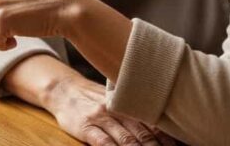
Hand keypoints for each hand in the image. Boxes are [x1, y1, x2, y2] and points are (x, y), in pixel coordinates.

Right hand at [43, 76, 176, 145]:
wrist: (62, 89)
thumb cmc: (92, 98)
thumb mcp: (114, 99)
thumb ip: (134, 111)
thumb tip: (161, 128)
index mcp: (127, 104)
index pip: (152, 123)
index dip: (167, 139)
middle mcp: (117, 110)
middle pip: (143, 134)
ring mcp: (101, 118)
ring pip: (127, 140)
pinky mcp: (86, 127)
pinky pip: (104, 143)